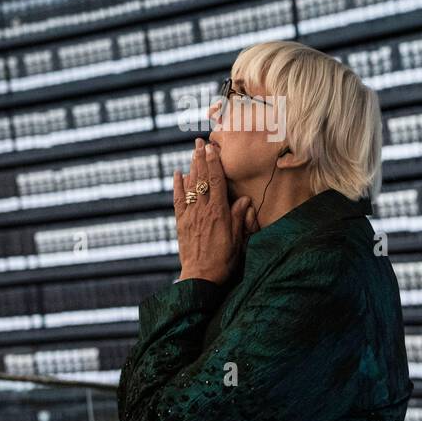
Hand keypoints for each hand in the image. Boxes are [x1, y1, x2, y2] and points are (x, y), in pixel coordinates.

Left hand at [173, 138, 254, 284]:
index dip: (214, 163)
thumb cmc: (223, 261)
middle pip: (202, 178)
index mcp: (219, 213)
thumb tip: (244, 200)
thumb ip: (239, 218)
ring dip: (192, 167)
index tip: (212, 148)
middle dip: (201, 158)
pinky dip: (177, 185)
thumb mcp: (237, 240)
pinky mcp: (181, 223)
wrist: (200, 278)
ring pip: (190, 186)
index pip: (216, 181)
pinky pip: (178, 200)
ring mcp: (190, 216)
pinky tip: (178, 173)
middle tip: (200, 142)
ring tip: (193, 151)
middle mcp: (202, 210)